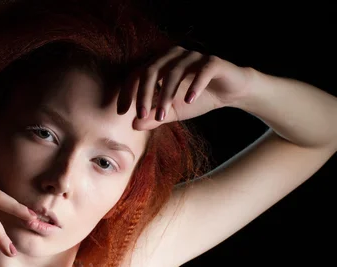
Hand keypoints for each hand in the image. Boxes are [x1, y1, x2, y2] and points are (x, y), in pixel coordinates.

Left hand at [117, 45, 255, 129]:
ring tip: (163, 115)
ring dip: (166, 95)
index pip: (137, 74)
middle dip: (144, 94)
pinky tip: (189, 100)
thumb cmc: (197, 99)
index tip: (122, 112)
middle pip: (151, 70)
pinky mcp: (213, 62)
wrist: (230, 92)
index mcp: (160, 64)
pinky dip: (194, 85)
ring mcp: (194, 56)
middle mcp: (174, 56)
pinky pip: (202, 71)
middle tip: (140, 115)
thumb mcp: (173, 112)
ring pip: (174, 72)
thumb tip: (133, 125)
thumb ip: (154, 117)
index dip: (128, 92)